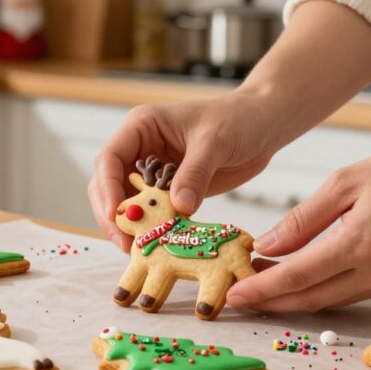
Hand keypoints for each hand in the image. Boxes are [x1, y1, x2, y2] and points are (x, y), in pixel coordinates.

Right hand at [88, 91, 283, 250]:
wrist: (262, 125)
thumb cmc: (237, 119)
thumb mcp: (215, 142)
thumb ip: (195, 173)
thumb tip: (179, 207)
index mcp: (141, 127)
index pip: (110, 159)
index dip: (108, 189)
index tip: (116, 216)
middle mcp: (140, 149)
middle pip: (109, 185)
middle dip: (113, 215)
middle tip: (125, 244)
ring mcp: (152, 171)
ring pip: (127, 202)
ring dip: (130, 226)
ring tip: (139, 250)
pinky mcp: (168, 189)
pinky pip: (152, 212)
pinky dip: (152, 228)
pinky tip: (157, 244)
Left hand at [225, 142, 370, 310]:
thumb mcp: (346, 182)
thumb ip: (303, 219)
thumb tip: (266, 246)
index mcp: (361, 243)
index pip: (298, 276)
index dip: (261, 289)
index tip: (232, 294)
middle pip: (309, 298)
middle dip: (269, 301)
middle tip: (235, 297)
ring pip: (328, 300)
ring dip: (290, 298)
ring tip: (257, 285)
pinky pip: (347, 293)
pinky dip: (317, 290)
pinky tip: (295, 279)